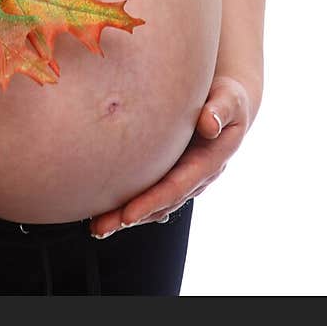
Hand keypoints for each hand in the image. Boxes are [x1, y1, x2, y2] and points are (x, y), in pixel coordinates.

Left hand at [88, 75, 254, 237]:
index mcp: (209, 162)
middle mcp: (194, 177)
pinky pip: (149, 191)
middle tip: (100, 227)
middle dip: (131, 216)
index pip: (176, 187)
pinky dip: (128, 202)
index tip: (127, 215)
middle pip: (160, 203)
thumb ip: (221, 109)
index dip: (152, 201)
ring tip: (97, 226)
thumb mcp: (229, 100)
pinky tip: (105, 209)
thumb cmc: (227, 98)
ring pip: (153, 203)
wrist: (227, 102)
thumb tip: (209, 124)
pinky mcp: (170, 171)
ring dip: (125, 216)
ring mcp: (182, 176)